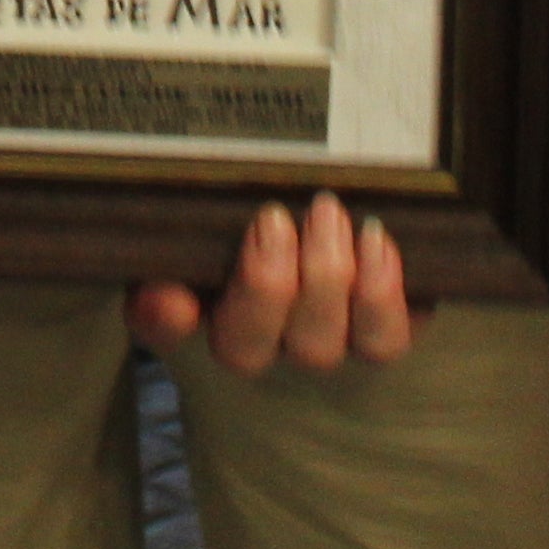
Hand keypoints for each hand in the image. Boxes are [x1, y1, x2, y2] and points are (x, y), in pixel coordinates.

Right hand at [128, 195, 418, 374]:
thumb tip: (168, 295)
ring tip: (328, 215)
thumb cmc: (262, 201)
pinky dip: (382, 294)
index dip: (166, 321)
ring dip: (324, 282)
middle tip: (273, 218)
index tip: (174, 296)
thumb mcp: (217, 206)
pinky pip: (385, 339)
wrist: (336, 209)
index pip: (163, 329)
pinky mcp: (376, 334)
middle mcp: (254, 342)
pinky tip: (374, 242)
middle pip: (246, 347)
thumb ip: (182, 236)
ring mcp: (318, 343)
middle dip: (263, 285)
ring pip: (317, 347)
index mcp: (194, 304)